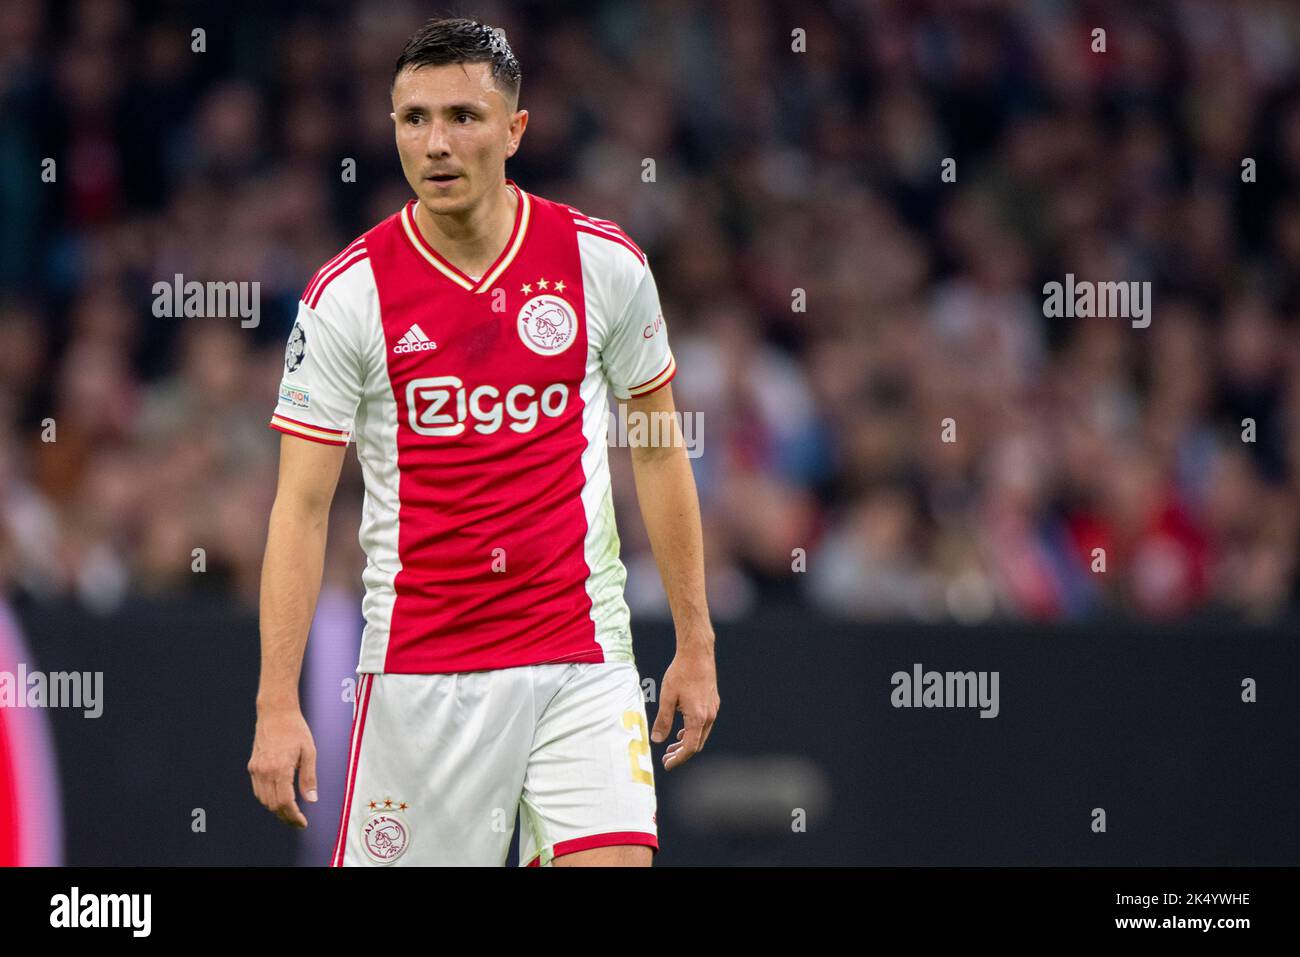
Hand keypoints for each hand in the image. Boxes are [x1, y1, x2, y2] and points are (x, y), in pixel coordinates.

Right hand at [248, 706, 317, 827]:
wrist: (275, 712)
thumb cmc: (295, 729)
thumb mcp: (309, 752)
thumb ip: (309, 778)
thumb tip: (311, 800)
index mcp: (280, 768)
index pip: (285, 802)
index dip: (294, 816)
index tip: (303, 823)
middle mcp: (264, 771)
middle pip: (272, 805)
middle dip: (285, 816)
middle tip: (298, 821)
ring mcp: (256, 769)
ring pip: (263, 800)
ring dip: (276, 810)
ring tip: (290, 812)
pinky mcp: (252, 766)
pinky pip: (258, 790)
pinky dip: (268, 799)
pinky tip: (279, 798)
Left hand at [650, 644, 718, 770]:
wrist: (697, 654)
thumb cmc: (681, 673)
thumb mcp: (667, 697)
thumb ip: (663, 720)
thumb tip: (657, 740)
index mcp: (697, 717)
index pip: (689, 747)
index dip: (678, 759)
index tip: (667, 764)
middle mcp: (708, 716)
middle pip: (697, 744)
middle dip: (682, 753)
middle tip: (666, 757)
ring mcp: (713, 709)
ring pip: (701, 735)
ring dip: (687, 742)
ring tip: (672, 745)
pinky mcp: (712, 703)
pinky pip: (704, 724)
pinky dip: (693, 731)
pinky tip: (681, 730)